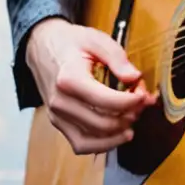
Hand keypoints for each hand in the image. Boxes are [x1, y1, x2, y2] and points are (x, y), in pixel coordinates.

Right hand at [25, 17, 158, 154]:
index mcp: (69, 79)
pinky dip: (102, 144)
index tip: (143, 94)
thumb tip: (135, 78)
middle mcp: (60, 102)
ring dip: (118, 133)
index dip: (131, 102)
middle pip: (102, 123)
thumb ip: (117, 57)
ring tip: (133, 118)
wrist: (41, 47)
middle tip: (141, 103)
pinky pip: (81, 145)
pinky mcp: (57, 124)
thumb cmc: (70, 42)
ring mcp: (57, 116)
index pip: (106, 102)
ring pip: (93, 139)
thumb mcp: (96, 39)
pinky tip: (118, 134)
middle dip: (129, 116)